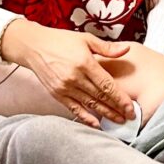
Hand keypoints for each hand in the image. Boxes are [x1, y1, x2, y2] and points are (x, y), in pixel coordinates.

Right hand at [0, 19, 131, 127]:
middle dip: (116, 108)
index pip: (107, 85)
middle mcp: (75, 78)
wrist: (33, 46)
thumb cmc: (61, 40)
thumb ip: (107, 48)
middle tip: (129, 117)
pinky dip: (86, 118)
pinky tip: (96, 124)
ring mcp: (65, 88)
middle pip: (100, 97)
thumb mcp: (86, 39)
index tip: (131, 107)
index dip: (120, 98)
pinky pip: (74, 109)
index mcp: (85, 63)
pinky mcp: (57, 94)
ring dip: (105, 114)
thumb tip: (127, 50)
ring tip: (118, 121)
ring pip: (90, 105)